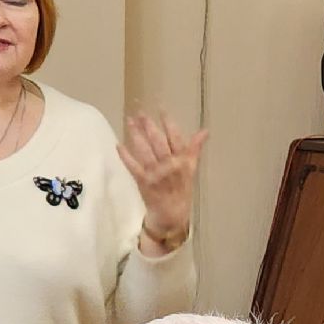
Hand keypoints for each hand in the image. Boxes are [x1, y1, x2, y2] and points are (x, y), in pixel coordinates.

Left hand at [118, 113, 206, 244]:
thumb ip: (195, 148)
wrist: (172, 214)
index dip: (168, 123)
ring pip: (144, 150)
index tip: (161, 109)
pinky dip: (125, 156)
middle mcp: (169, 166)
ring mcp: (155, 174)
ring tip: (129, 121)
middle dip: (148, 126)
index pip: (175, 138)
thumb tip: (205, 131)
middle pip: (158, 142)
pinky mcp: (143, 181)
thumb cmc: (182, 189)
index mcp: (182, 161)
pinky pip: (133, 166)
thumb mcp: (191, 168)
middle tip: (140, 112)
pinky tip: (119, 144)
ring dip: (136, 135)